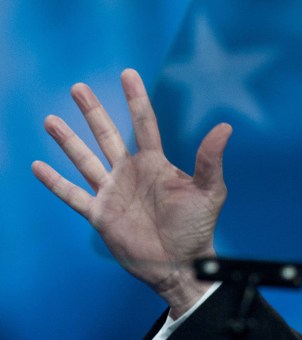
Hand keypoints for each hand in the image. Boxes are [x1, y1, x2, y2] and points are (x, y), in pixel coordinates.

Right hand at [32, 68, 232, 316]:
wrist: (180, 265)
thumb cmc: (198, 228)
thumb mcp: (209, 191)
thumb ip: (211, 159)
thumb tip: (225, 127)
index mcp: (155, 164)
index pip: (144, 124)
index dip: (135, 99)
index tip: (128, 74)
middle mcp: (131, 173)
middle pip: (107, 135)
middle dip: (93, 111)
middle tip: (78, 87)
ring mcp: (113, 192)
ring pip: (85, 159)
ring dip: (68, 140)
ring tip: (51, 119)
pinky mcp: (100, 214)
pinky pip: (73, 194)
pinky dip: (55, 182)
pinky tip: (38, 166)